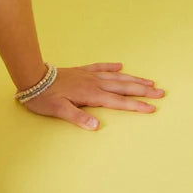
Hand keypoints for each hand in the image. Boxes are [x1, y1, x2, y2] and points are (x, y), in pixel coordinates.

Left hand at [20, 62, 164, 130]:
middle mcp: (94, 84)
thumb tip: (96, 126)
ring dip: (133, 79)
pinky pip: (100, 67)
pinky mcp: (81, 71)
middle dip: (143, 90)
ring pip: (116, 77)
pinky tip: (120, 66)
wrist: (32, 77)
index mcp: (91, 95)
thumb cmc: (44, 97)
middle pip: (123, 87)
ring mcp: (88, 76)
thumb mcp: (59, 111)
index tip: (151, 108)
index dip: (136, 105)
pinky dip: (111, 67)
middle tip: (160, 93)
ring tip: (149, 81)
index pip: (118, 101)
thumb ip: (78, 118)